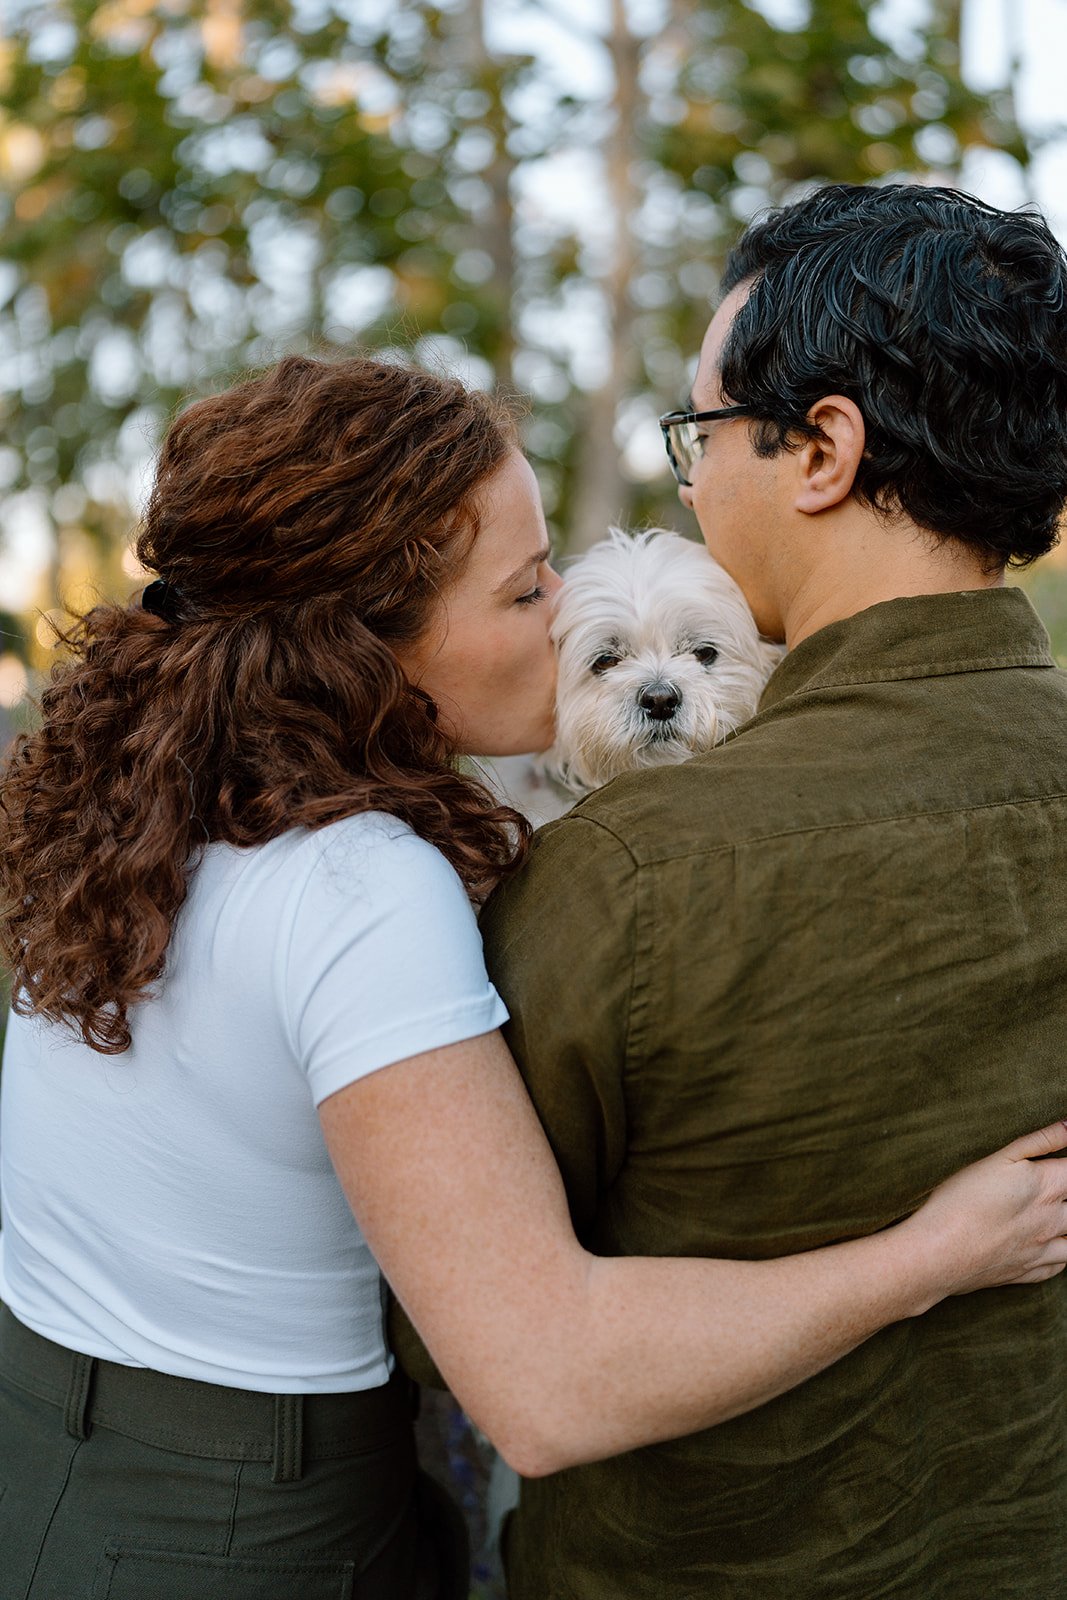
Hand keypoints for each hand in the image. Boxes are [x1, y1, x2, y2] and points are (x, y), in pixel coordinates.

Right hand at [904, 1120, 1066, 1299]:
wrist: (939, 1252)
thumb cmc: (960, 1200)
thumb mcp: (998, 1159)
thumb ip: (1039, 1142)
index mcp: (1045, 1186)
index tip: (1059, 1167)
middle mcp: (1051, 1219)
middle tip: (1053, 1189)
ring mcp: (1042, 1248)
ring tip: (1054, 1215)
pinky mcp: (1029, 1271)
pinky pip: (1060, 1265)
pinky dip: (1060, 1254)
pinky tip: (1048, 1245)